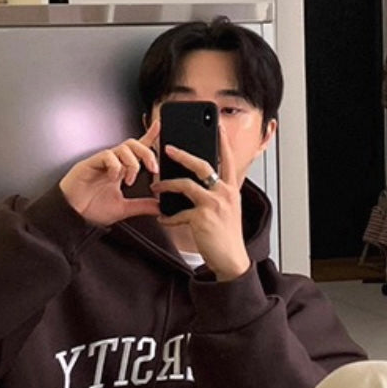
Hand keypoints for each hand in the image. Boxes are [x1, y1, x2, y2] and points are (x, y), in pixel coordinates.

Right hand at [59, 122, 161, 225]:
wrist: (73, 215)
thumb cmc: (91, 208)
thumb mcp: (124, 209)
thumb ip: (142, 206)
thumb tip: (159, 207)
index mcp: (121, 170)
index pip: (137, 151)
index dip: (149, 137)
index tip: (159, 126)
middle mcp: (113, 163)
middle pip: (133, 144)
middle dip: (147, 153)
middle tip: (153, 169)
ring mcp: (102, 162)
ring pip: (123, 148)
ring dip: (132, 164)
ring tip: (128, 181)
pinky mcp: (91, 163)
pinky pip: (108, 155)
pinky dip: (115, 166)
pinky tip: (113, 178)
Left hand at [153, 121, 250, 281]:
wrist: (231, 260)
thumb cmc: (227, 237)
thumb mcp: (228, 211)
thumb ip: (217, 195)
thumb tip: (199, 185)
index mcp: (231, 190)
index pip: (228, 160)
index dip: (223, 142)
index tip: (218, 127)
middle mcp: (224, 193)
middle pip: (202, 165)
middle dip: (183, 155)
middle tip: (168, 148)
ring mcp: (213, 205)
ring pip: (185, 185)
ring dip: (166, 185)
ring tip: (155, 187)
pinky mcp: (201, 218)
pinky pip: (178, 213)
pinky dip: (168, 216)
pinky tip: (162, 218)